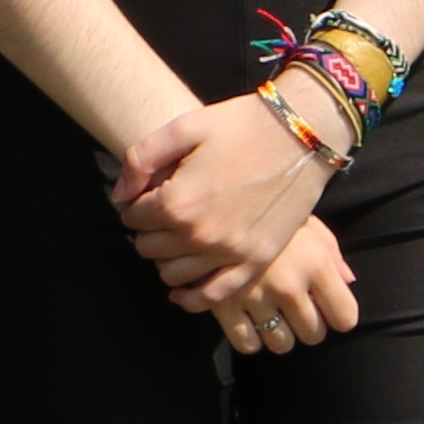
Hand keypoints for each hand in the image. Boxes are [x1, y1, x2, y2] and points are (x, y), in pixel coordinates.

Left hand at [111, 91, 335, 309]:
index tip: (148, 195)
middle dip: (148, 231)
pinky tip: (181, 292)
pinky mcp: (256, 260)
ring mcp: (230, 251)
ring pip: (174, 273)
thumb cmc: (242, 125)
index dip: (135, 205)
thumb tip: (121, 195)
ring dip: (166, 258)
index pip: (133, 217)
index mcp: (178, 201)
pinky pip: (215, 295)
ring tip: (176, 240)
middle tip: (161, 215)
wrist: (302, 133)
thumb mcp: (184, 127)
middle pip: (149, 247)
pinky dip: (192, 298)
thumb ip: (141, 159)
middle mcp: (200, 234)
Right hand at [210, 222, 361, 354]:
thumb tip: (349, 282)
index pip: (345, 317)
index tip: (327, 307)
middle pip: (313, 335)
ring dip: (279, 333)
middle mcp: (288, 285)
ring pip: (281, 344)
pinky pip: (247, 344)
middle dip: (308, 325)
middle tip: (295, 308)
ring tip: (272, 313)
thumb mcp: (307, 222)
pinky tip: (249, 319)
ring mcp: (255, 298)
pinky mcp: (222, 306)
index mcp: (315, 263)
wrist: (216, 200)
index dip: (338, 314)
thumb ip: (332, 254)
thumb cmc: (270, 209)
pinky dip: (250, 338)